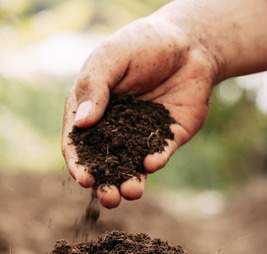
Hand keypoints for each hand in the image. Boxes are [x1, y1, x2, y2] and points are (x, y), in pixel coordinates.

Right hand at [62, 15, 215, 207]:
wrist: (190, 42)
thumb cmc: (142, 43)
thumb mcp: (112, 57)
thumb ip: (95, 87)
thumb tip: (81, 123)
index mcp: (89, 109)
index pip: (77, 143)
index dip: (78, 163)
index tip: (85, 179)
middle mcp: (112, 127)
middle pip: (103, 164)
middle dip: (105, 184)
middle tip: (110, 198)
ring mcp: (139, 136)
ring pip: (131, 167)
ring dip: (130, 183)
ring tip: (132, 192)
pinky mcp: (167, 138)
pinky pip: (158, 155)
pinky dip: (155, 161)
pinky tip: (152, 162)